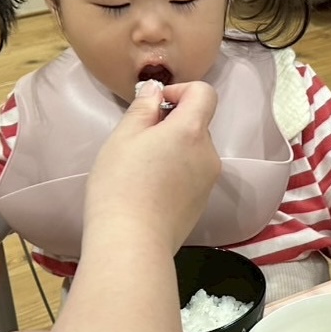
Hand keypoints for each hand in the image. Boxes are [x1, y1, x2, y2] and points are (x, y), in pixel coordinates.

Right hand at [83, 80, 220, 257]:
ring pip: (194, 151)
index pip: (204, 93)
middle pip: (197, 124)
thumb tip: (155, 90)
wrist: (133, 241)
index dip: (180, 91)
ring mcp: (209, 180)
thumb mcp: (123, 137)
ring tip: (141, 170)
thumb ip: (143, 108)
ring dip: (173, 149)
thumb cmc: (121, 184)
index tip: (155, 107)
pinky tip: (151, 190)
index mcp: (192, 131)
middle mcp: (209, 153)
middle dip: (171, 124)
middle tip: (138, 142)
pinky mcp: (202, 202)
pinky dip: (176, 173)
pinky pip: (192, 174)